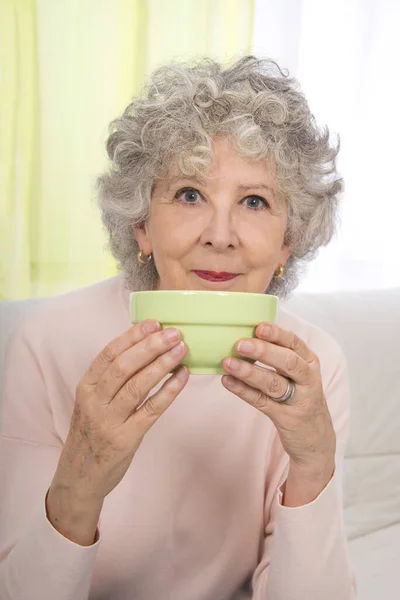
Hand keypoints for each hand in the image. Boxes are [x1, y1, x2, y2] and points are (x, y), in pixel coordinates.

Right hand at [50, 320, 188, 501]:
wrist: (79, 478)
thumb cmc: (90, 434)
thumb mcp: (90, 403)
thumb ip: (109, 380)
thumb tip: (142, 349)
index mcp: (86, 387)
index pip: (109, 354)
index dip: (132, 336)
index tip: (154, 322)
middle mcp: (95, 401)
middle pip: (124, 366)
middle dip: (151, 346)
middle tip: (174, 332)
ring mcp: (109, 421)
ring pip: (137, 385)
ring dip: (162, 364)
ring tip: (182, 349)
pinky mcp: (126, 439)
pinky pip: (151, 410)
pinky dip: (168, 391)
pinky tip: (182, 377)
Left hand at [221, 322, 335, 475]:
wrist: (316, 439)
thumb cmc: (301, 397)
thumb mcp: (299, 374)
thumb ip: (279, 356)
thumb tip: (244, 336)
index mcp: (309, 362)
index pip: (294, 343)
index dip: (277, 334)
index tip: (259, 326)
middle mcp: (308, 380)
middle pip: (288, 362)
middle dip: (263, 351)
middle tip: (240, 344)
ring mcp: (299, 400)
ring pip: (274, 383)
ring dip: (249, 372)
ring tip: (228, 362)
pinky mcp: (286, 418)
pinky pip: (262, 402)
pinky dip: (243, 391)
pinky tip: (227, 382)